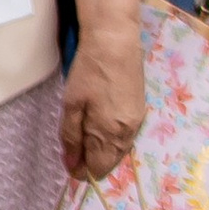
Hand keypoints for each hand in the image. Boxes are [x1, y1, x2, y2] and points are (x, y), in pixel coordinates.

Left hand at [61, 17, 146, 186]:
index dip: (79, 169)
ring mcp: (137, 121)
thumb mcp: (72, 104)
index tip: (68, 157)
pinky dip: (112, 137)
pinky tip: (101, 120)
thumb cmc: (89, 71)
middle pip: (109, 162)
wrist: (116, 40)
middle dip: (91, 159)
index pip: (96, 169)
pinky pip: (125, 136)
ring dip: (101, 148)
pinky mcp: (140, 109)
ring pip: (118, 150)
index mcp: (109, 134)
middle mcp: (127, 133)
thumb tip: (72, 166)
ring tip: (86, 127)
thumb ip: (71, 138)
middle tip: (74, 140)